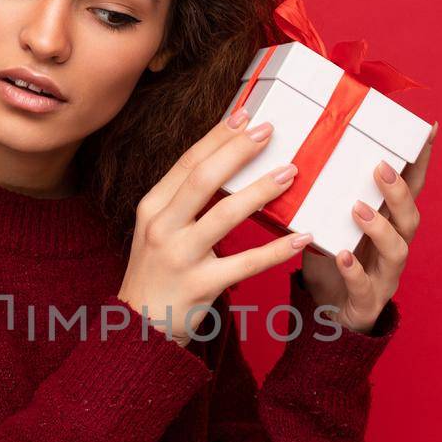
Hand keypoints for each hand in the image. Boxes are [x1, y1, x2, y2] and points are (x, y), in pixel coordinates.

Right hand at [118, 109, 315, 345]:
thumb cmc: (158, 272)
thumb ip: (186, 200)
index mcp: (152, 208)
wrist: (139, 327)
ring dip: (261, 191)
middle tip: (270, 131)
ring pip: (225, 216)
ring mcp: (179, 257)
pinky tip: (302, 237)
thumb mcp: (159, 229)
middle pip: (203, 179)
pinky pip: (246, 264)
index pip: (187, 163)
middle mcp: (162, 228)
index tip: (245, 114)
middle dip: (238, 151)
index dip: (217, 137)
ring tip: (291, 173)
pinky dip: (277, 250)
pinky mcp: (200, 286)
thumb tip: (228, 161)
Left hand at [300, 123, 435, 332]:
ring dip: (380, 228)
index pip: (410, 188)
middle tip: (380, 167)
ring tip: (358, 210)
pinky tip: (341, 256)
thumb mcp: (327, 223)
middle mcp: (393, 247)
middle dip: (398, 191)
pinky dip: (354, 270)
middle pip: (410, 217)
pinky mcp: (366, 301)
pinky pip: (364, 286)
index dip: (420, 161)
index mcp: (388, 224)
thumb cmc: (329, 262)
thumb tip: (300, 152)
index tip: (427, 129)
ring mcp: (384, 276)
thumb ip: (324, 195)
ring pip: (397, 251)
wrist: (324, 315)